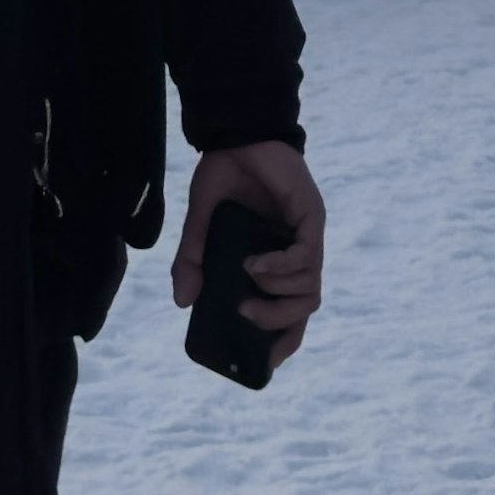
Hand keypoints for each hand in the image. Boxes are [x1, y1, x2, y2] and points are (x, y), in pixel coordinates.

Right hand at [171, 143, 325, 373]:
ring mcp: (308, 235)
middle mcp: (298, 251)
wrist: (237, 132)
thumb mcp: (201, 225)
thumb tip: (182, 302)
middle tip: (246, 316)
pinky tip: (255, 263)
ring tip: (246, 279)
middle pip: (306, 307)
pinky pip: (306, 257)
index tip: (263, 362)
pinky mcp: (312, 217)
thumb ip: (192, 262)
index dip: (283, 339)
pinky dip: (281, 268)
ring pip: (311, 288)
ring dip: (277, 294)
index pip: (292, 310)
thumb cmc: (225, 176)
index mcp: (276, 259)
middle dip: (279, 324)